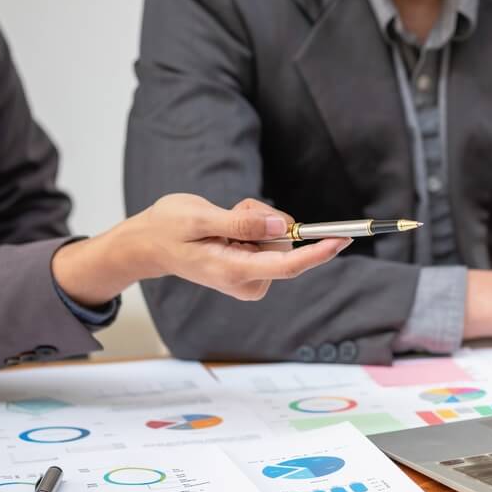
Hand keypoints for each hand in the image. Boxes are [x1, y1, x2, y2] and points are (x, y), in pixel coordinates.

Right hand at [51, 194, 350, 305]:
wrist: (148, 244)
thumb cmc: (168, 228)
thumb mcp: (201, 217)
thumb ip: (243, 223)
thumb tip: (284, 226)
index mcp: (234, 271)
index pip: (287, 265)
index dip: (318, 252)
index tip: (343, 239)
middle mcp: (247, 281)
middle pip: (283, 245)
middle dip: (266, 220)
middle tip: (233, 211)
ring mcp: (249, 278)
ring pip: (276, 239)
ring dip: (256, 221)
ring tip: (222, 222)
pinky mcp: (251, 270)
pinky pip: (268, 240)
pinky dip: (253, 226)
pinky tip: (227, 228)